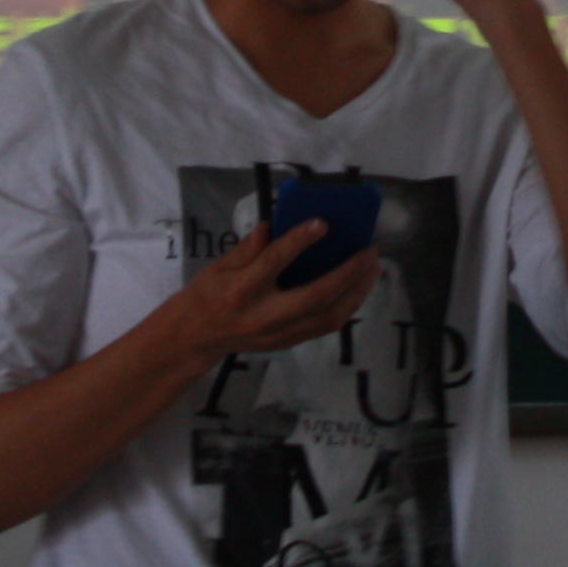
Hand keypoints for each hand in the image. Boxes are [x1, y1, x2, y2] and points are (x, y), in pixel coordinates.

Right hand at [167, 222, 380, 363]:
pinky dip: (346, 307)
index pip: (274, 262)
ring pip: (327, 317)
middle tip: (369, 251)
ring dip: (355, 293)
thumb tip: (271, 225)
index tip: (322, 223)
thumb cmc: (206, 295)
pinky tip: (358, 289)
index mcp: (241, 290)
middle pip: (314, 297)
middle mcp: (263, 315)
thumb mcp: (218, 266)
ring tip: (373, 269)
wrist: (195, 337)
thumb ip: (247, 248)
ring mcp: (278, 334)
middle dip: (347, 274)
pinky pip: (324, 327)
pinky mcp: (287, 343)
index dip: (299, 241)